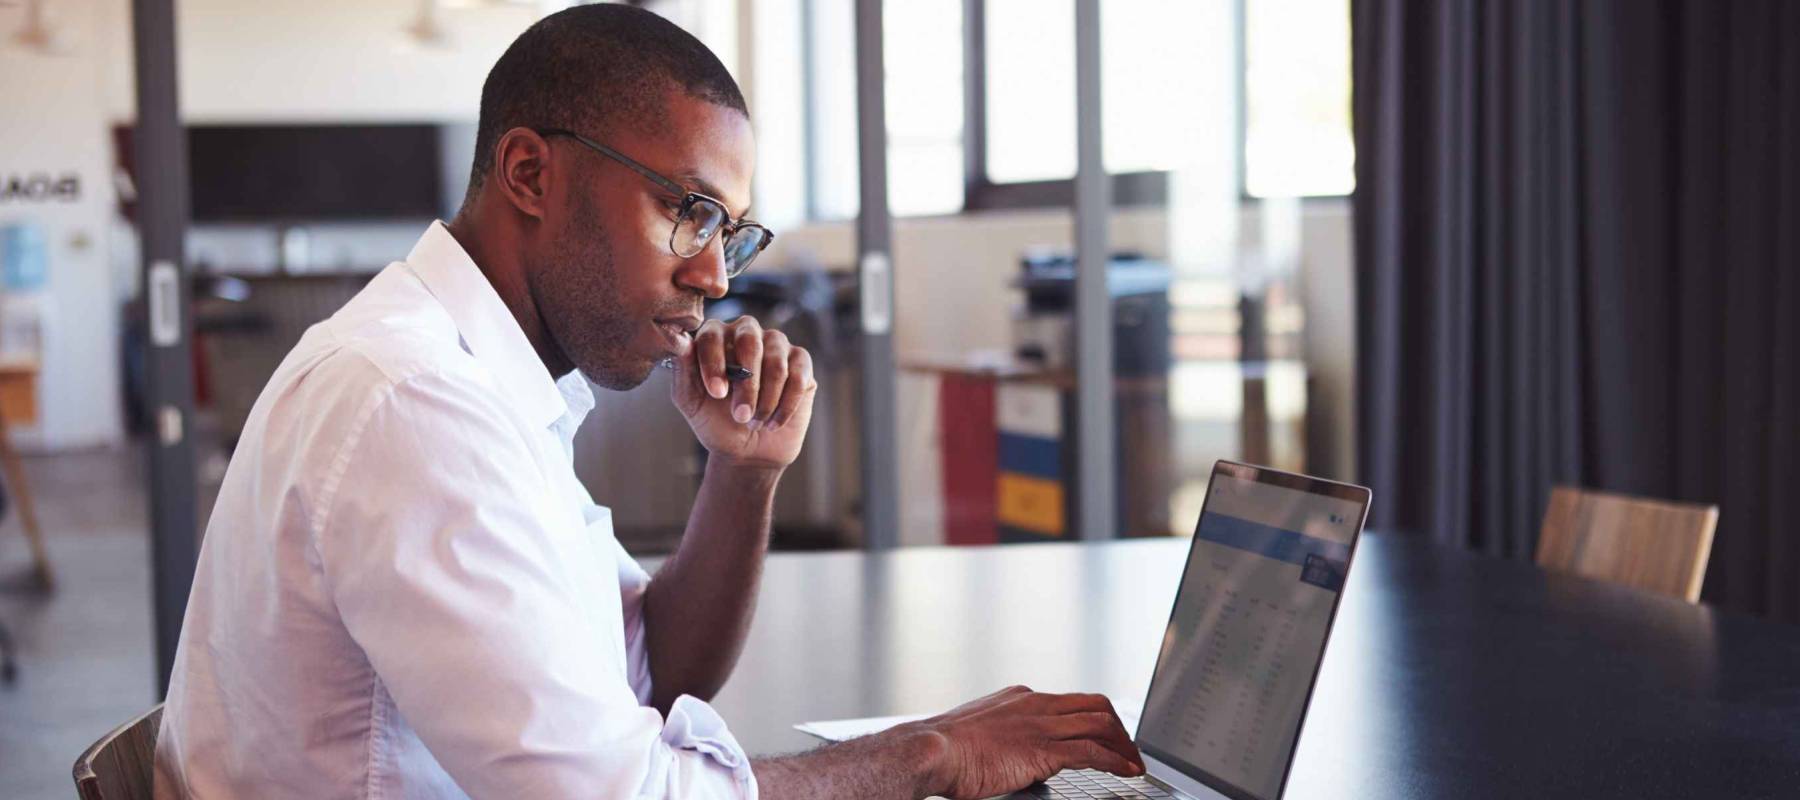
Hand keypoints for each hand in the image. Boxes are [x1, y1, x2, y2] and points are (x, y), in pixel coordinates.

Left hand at [671, 316, 816, 469]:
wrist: (747, 450)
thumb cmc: (716, 421)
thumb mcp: (691, 402)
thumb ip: (683, 371)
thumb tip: (682, 343)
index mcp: (715, 337)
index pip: (713, 335)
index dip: (715, 363)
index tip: (717, 394)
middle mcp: (746, 333)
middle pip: (750, 340)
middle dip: (747, 384)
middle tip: (740, 415)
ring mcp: (776, 345)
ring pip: (776, 363)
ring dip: (765, 400)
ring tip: (754, 423)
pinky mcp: (801, 362)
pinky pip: (798, 376)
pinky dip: (785, 405)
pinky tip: (772, 423)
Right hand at [895, 685, 1144, 798]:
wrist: (931, 751)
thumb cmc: (943, 749)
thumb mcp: (977, 733)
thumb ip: (1001, 738)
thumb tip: (1011, 757)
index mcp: (1020, 698)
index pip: (1070, 701)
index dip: (1096, 717)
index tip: (1107, 734)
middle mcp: (1035, 704)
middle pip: (1095, 705)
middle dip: (1119, 727)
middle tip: (1130, 749)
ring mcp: (1040, 724)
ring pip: (1100, 724)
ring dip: (1124, 745)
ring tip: (1136, 763)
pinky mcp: (1043, 749)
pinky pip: (1092, 751)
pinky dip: (1116, 761)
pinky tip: (1127, 771)